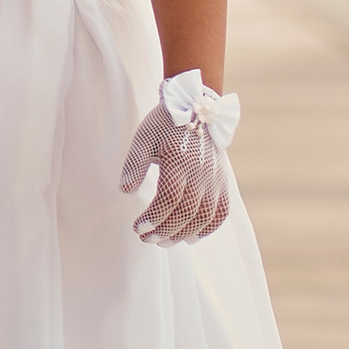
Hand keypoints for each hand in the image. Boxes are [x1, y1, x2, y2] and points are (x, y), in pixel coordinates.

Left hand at [120, 70, 239, 246]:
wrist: (196, 107)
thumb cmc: (166, 124)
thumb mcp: (144, 138)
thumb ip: (134, 164)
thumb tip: (125, 191)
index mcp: (179, 163)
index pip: (168, 200)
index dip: (153, 219)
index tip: (137, 228)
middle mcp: (201, 174)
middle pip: (186, 213)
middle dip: (164, 231)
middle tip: (146, 239)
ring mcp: (215, 179)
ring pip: (204, 217)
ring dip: (184, 234)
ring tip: (164, 241)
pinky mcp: (223, 182)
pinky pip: (221, 212)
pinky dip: (208, 228)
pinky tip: (192, 236)